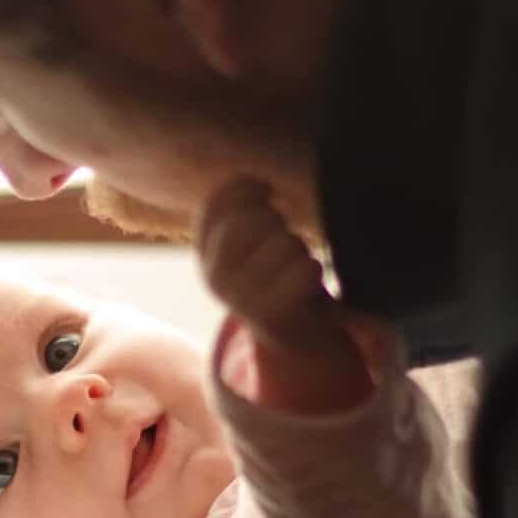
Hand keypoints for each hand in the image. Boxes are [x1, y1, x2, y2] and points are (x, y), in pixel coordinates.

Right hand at [197, 177, 373, 412]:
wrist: (292, 335)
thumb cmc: (274, 275)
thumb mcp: (246, 244)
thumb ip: (241, 212)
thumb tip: (257, 182)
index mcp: (204, 253)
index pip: (216, 204)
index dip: (246, 187)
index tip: (267, 190)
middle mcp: (215, 276)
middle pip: (252, 221)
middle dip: (275, 221)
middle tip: (282, 237)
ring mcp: (240, 297)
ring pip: (283, 243)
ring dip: (299, 247)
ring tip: (295, 263)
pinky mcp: (271, 314)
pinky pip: (304, 270)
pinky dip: (313, 269)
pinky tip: (307, 279)